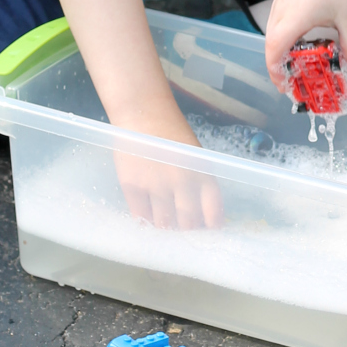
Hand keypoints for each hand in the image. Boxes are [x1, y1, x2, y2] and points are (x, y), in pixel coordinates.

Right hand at [111, 108, 222, 230]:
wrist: (143, 114)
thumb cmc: (172, 134)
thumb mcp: (196, 156)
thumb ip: (199, 183)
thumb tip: (199, 215)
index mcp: (203, 174)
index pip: (212, 211)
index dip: (211, 227)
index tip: (208, 233)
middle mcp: (182, 182)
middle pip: (188, 223)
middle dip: (186, 231)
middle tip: (182, 231)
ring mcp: (156, 186)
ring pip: (164, 224)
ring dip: (165, 228)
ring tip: (164, 225)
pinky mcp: (133, 186)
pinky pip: (141, 216)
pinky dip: (145, 221)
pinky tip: (147, 217)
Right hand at [264, 0, 346, 88]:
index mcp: (293, 19)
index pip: (274, 53)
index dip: (276, 73)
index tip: (285, 87)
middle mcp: (281, 10)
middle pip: (271, 46)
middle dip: (279, 66)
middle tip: (293, 80)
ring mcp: (281, 0)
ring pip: (273, 33)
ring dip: (281, 50)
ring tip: (297, 62)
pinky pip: (278, 20)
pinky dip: (284, 35)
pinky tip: (301, 39)